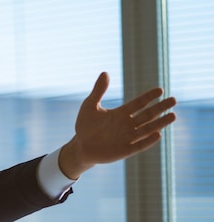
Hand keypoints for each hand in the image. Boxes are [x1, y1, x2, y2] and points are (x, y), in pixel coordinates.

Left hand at [59, 72, 176, 178]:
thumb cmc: (85, 126)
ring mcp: (128, 138)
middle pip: (147, 115)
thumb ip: (98, 91)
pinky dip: (148, 140)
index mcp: (121, 113)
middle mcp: (127, 125)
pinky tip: (158, 134)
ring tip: (173, 115)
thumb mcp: (90, 105)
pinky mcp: (125, 150)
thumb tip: (105, 72)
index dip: (148, 97)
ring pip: (147, 129)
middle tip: (173, 100)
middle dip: (160, 108)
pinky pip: (139, 145)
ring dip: (160, 123)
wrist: (81, 146)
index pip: (138, 103)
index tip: (160, 90)